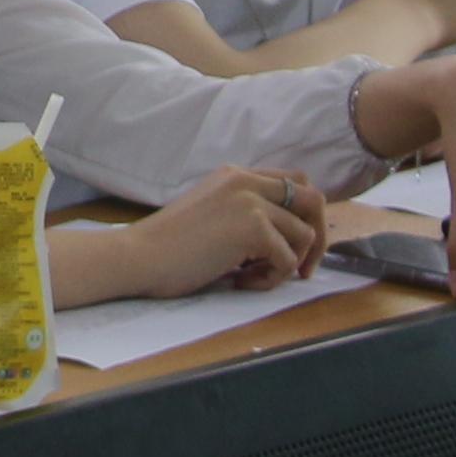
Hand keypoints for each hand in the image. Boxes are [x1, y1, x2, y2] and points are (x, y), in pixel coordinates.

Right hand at [69, 166, 330, 303]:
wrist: (137, 256)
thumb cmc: (166, 247)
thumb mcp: (211, 214)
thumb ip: (244, 211)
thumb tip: (286, 235)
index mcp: (234, 175)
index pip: (293, 181)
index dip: (304, 215)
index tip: (296, 246)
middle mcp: (245, 181)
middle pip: (313, 198)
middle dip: (318, 236)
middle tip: (302, 269)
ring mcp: (249, 202)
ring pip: (305, 234)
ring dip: (287, 264)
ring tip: (251, 276)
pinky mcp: (252, 228)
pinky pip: (287, 259)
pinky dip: (270, 279)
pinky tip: (240, 281)